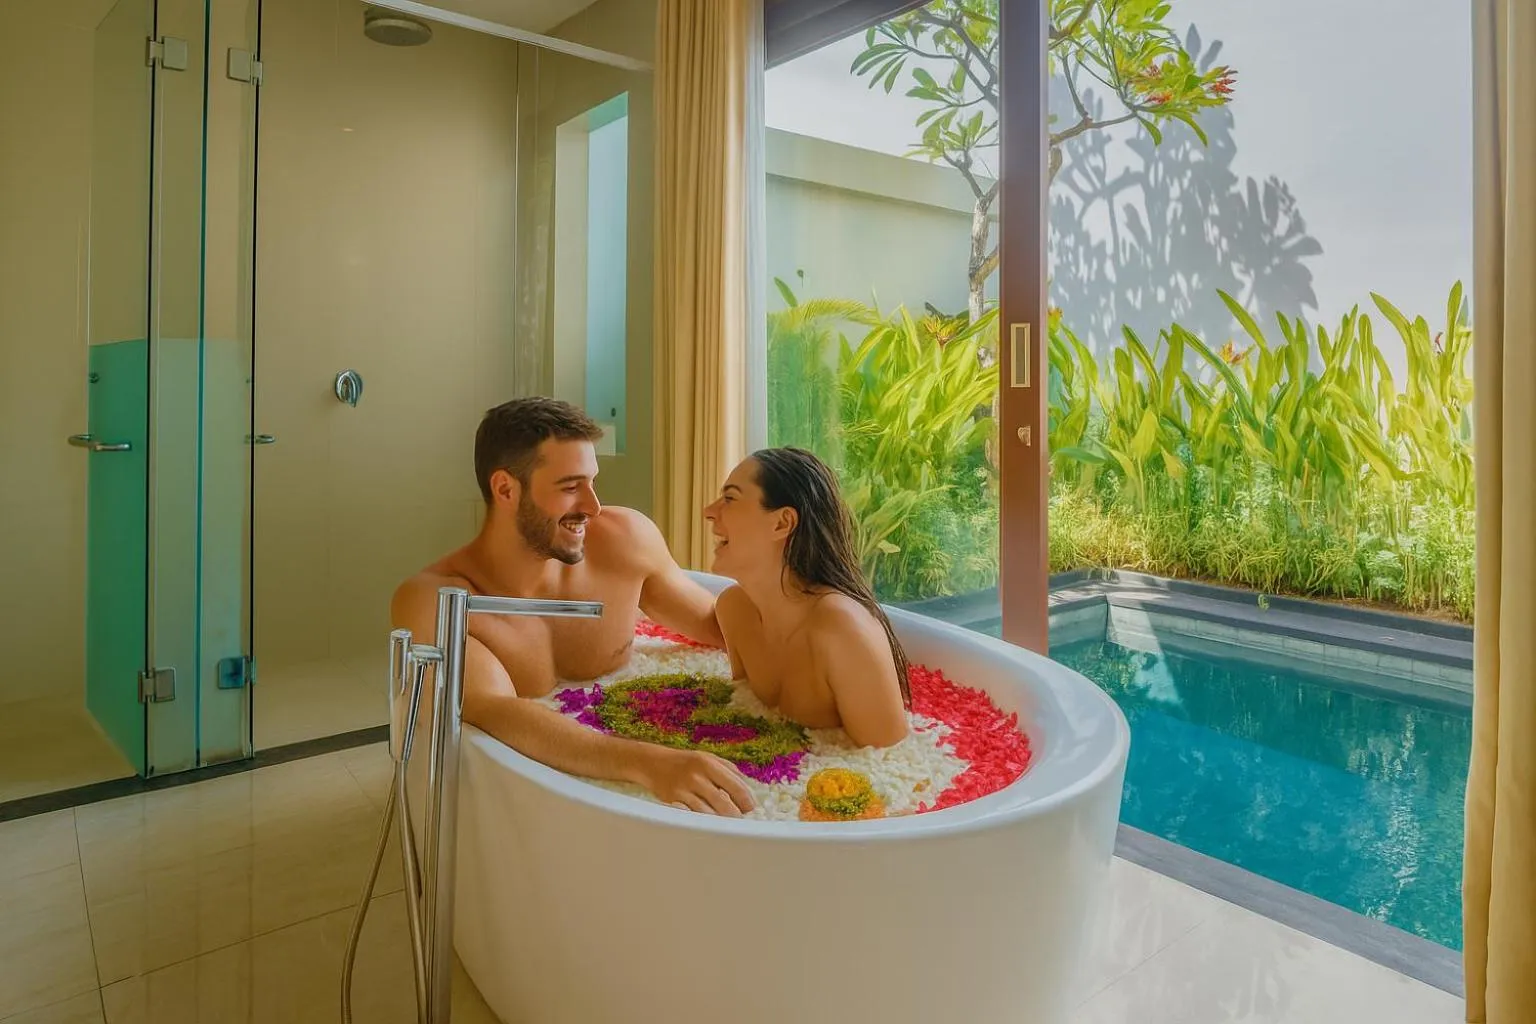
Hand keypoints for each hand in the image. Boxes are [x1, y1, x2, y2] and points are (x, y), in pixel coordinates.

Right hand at [638, 748, 754, 815]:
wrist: (652, 763)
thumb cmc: (685, 762)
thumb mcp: (708, 757)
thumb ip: (728, 770)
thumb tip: (748, 788)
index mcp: (708, 764)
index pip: (735, 785)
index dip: (746, 800)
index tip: (751, 809)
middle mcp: (696, 777)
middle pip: (723, 803)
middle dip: (735, 815)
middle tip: (740, 820)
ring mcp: (683, 790)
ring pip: (708, 814)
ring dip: (720, 822)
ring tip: (726, 824)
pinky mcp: (673, 802)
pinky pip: (692, 817)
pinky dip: (703, 822)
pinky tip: (708, 823)